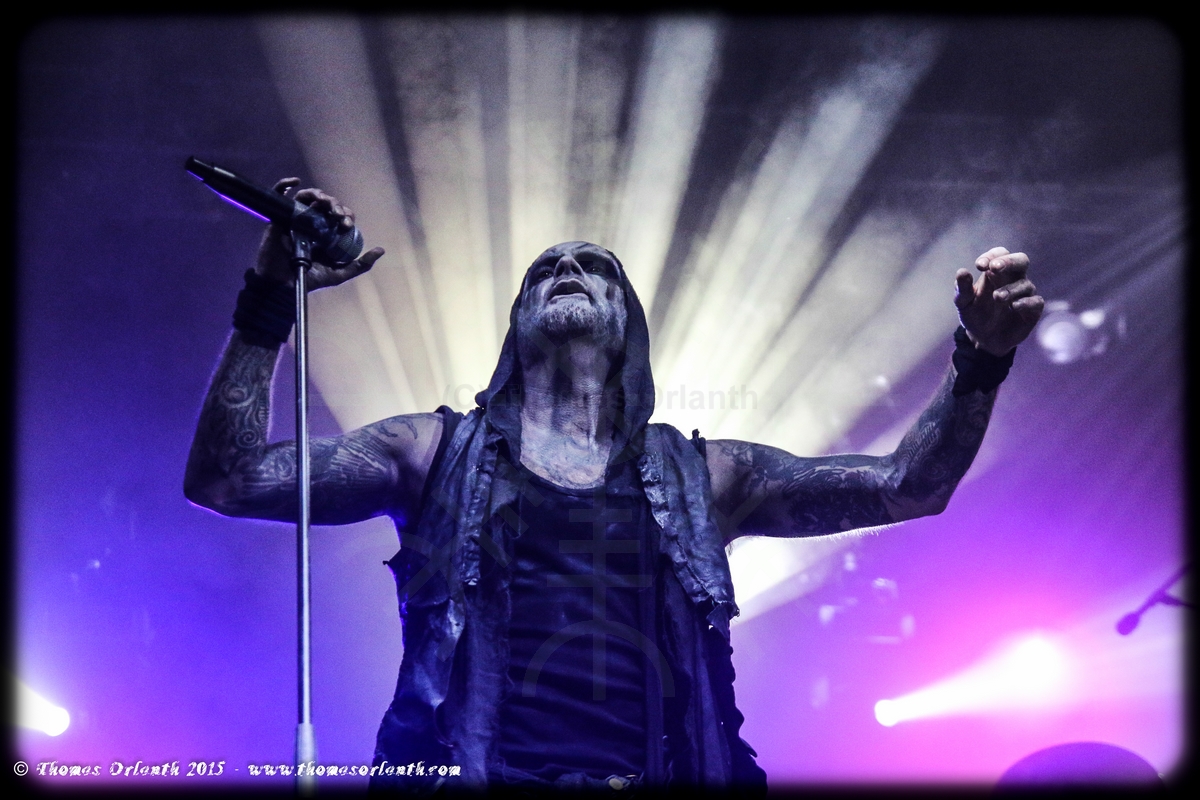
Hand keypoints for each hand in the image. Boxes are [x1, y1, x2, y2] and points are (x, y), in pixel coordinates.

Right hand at [255, 178, 384, 289]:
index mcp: (326, 231)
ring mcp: (295, 218)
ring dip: (319, 195)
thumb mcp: (340, 273)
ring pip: (308, 196)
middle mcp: (312, 222)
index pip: (339, 215)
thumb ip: (361, 264)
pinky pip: (279, 195)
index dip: (346, 215)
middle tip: (338, 216)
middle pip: (326, 204)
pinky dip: (285, 184)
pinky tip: (295, 182)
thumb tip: (381, 250)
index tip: (346, 224)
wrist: (285, 284)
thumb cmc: (311, 279)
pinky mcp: (278, 217)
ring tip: (325, 202)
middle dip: (336, 205)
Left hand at [954, 247, 1043, 355]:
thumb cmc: (974, 315)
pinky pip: (1035, 302)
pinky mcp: (1032, 310)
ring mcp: (1025, 293)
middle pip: (1021, 260)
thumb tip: (962, 271)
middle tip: (995, 267)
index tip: (980, 265)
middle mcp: (1013, 279)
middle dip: (1009, 261)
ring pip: (1025, 284)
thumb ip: (962, 288)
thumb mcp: (964, 302)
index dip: (992, 256)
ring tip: (996, 297)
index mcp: (996, 273)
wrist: (984, 339)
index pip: (1000, 254)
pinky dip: (1025, 302)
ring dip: (1010, 289)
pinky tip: (1014, 306)